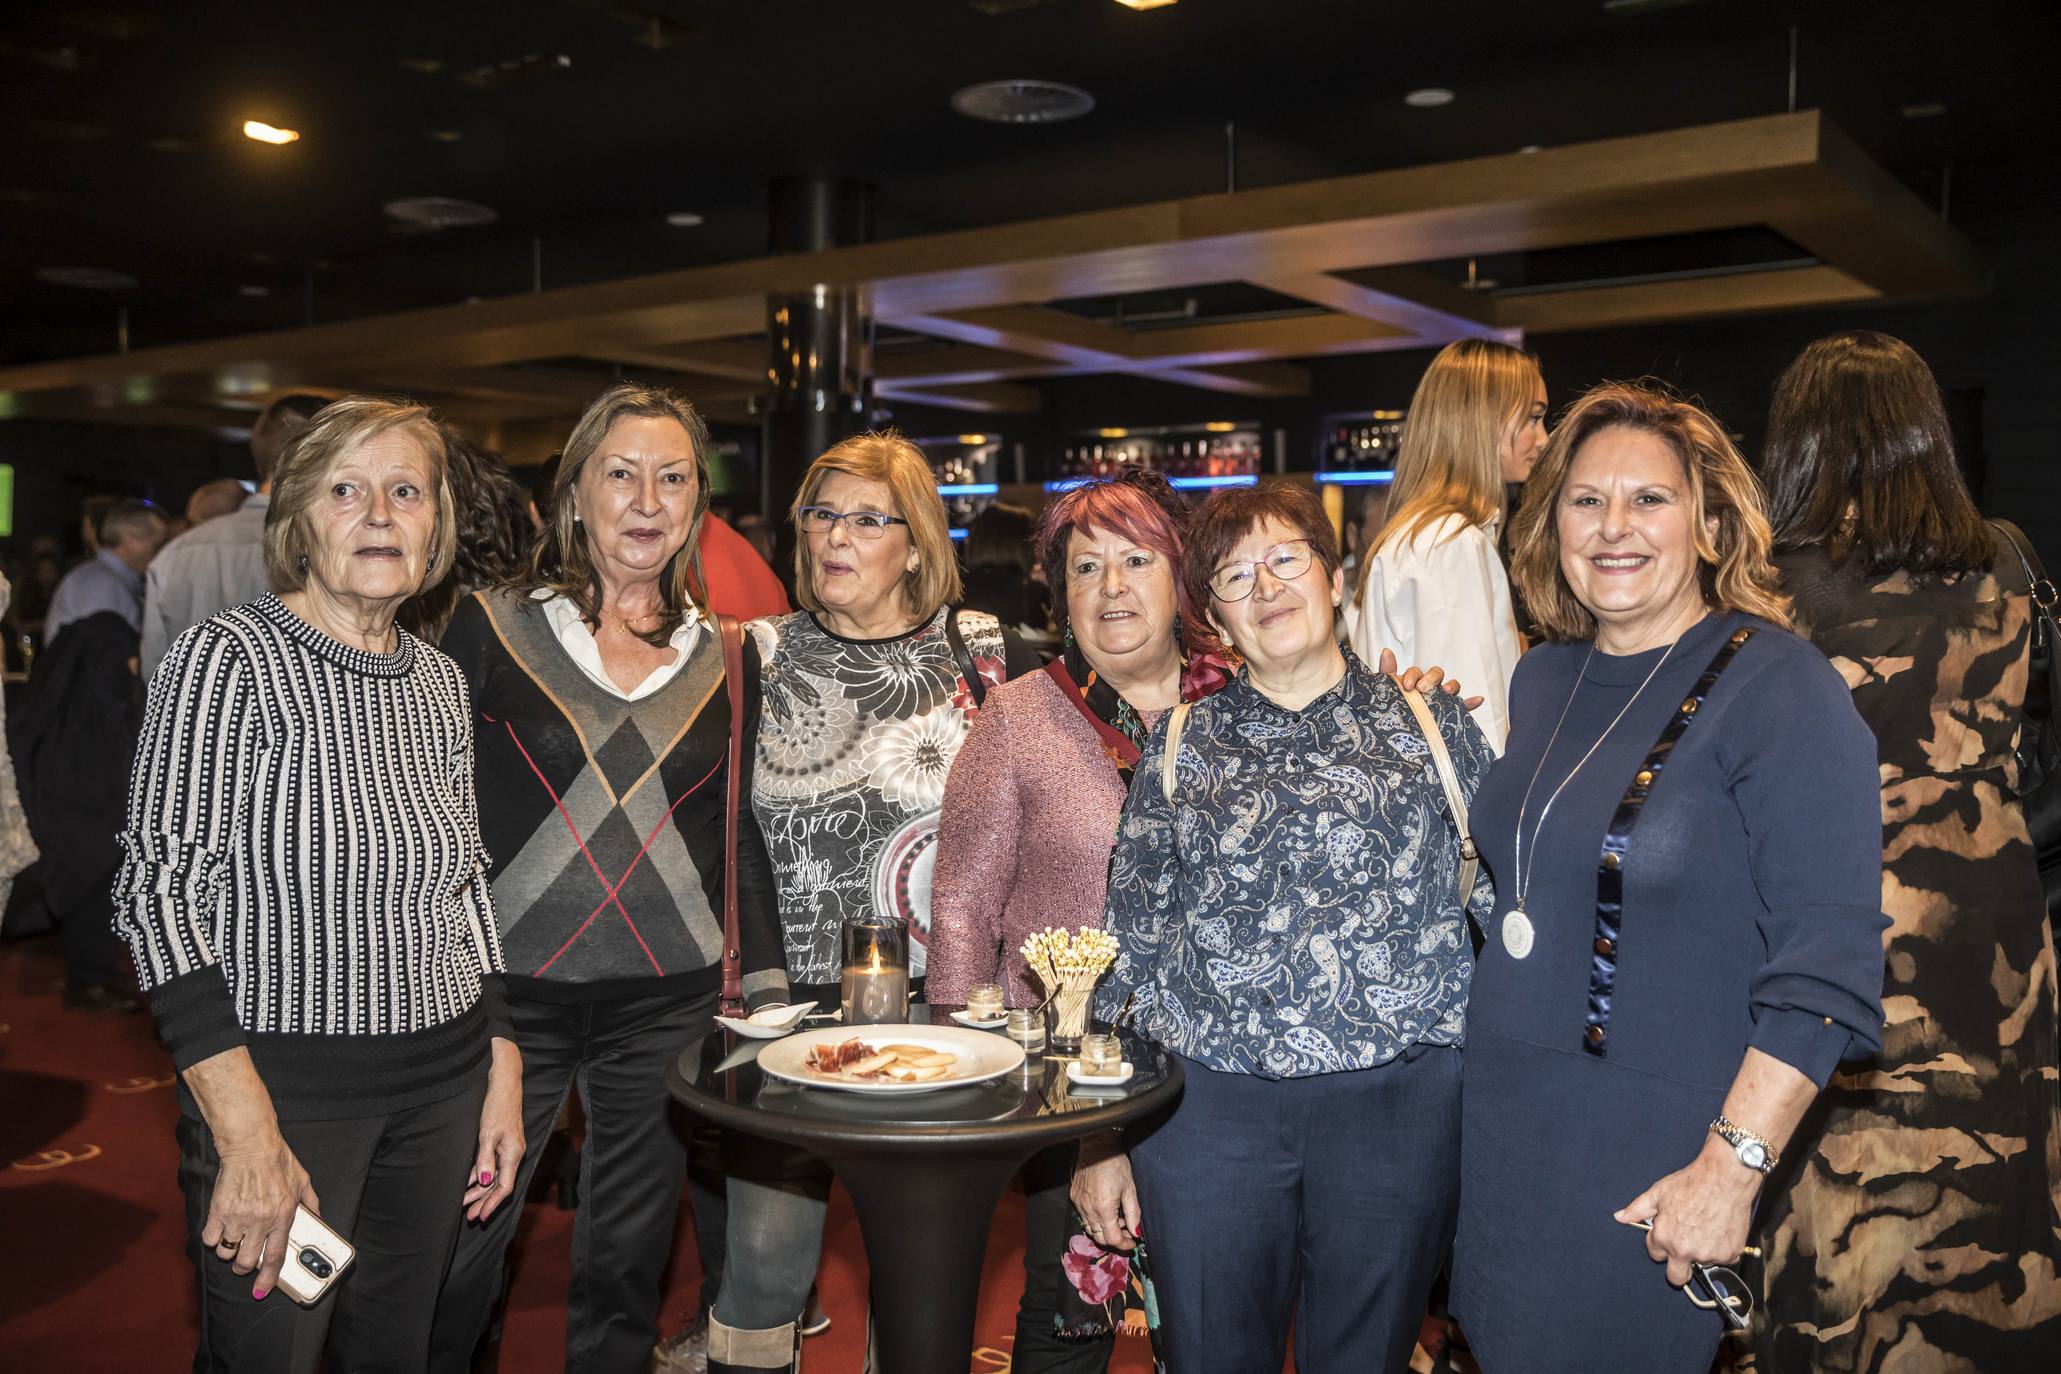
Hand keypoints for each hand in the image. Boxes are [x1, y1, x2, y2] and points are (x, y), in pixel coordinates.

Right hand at [201, 1127, 319, 1299]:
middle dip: (244, 1266)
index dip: (268, 1279)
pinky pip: (210, 1239)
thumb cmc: (278, 1161)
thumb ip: (311, 1203)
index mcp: (283, 1216)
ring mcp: (238, 1217)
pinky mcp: (218, 1210)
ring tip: (235, 1238)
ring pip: (227, 1253)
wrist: (251, 1145)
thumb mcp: (303, 1181)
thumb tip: (318, 1219)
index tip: (260, 1291)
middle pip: (246, 1262)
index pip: (275, 1257)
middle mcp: (260, 1221)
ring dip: (229, 1251)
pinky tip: (221, 1230)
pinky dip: (214, 1239)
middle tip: (245, 1257)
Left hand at [463, 1038, 524, 1222]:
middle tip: (470, 1217)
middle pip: (500, 1184)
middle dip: (484, 1201)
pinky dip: (481, 1175)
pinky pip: (493, 1164)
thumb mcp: (488, 1133)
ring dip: (480, 1190)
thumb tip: (484, 1182)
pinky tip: (470, 1181)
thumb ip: (486, 1159)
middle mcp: (514, 1153)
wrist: (504, 1083)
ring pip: (495, 1176)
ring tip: (465, 1203)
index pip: (505, 1187)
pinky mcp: (503, 1141)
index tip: (480, 1216)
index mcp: (513, 1154)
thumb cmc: (497, 1106)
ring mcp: (509, 1148)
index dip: (492, 1204)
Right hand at [1070, 1133, 1140, 1252]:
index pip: (1112, 1238)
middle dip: (1114, 1239)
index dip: (1124, 1244)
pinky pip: (1083, 1216)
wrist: (1097, 1144)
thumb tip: (1137, 1233)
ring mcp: (1078, 1203)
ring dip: (1104, 1230)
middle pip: (1099, 1237)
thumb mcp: (1130, 1189)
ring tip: (1117, 1219)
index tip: (1132, 1242)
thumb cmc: (1116, 1163)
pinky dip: (1095, 1219)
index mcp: (1103, 1208)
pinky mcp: (1074, 1196)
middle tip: (1127, 1231)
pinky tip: (1105, 1210)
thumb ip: (1133, 1214)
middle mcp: (1088, 1209)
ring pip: (1090, 1228)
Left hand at [1378, 649, 1483, 710]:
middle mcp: (1428, 687)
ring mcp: (1440, 699)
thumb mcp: (1385, 690)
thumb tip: (1386, 652)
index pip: (1417, 672)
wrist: (1395, 735)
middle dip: (1431, 678)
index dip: (1413, 675)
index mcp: (1412, 681)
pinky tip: (1477, 700)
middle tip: (1422, 689)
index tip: (1407, 686)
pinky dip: (1471, 702)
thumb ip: (1386, 673)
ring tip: (1448, 690)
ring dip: (1452, 685)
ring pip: (1450, 686)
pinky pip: (1463, 706)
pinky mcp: (1451, 712)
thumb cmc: (1390, 706)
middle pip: (1436, 674)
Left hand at [1614, 1136, 1760, 1286]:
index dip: (1660, 1243)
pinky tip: (1720, 1228)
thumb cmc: (1692, 1182)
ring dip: (1701, 1252)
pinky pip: (1723, 1259)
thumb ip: (1637, 1209)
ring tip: (1705, 1226)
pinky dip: (1721, 1248)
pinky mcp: (1729, 1254)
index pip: (1655, 1254)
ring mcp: (1708, 1255)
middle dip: (1677, 1268)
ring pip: (1702, 1263)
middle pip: (1676, 1277)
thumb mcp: (1659, 1192)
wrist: (1725, 1178)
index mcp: (1664, 1237)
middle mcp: (1685, 1250)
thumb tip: (1620, 1217)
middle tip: (1684, 1250)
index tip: (1668, 1233)